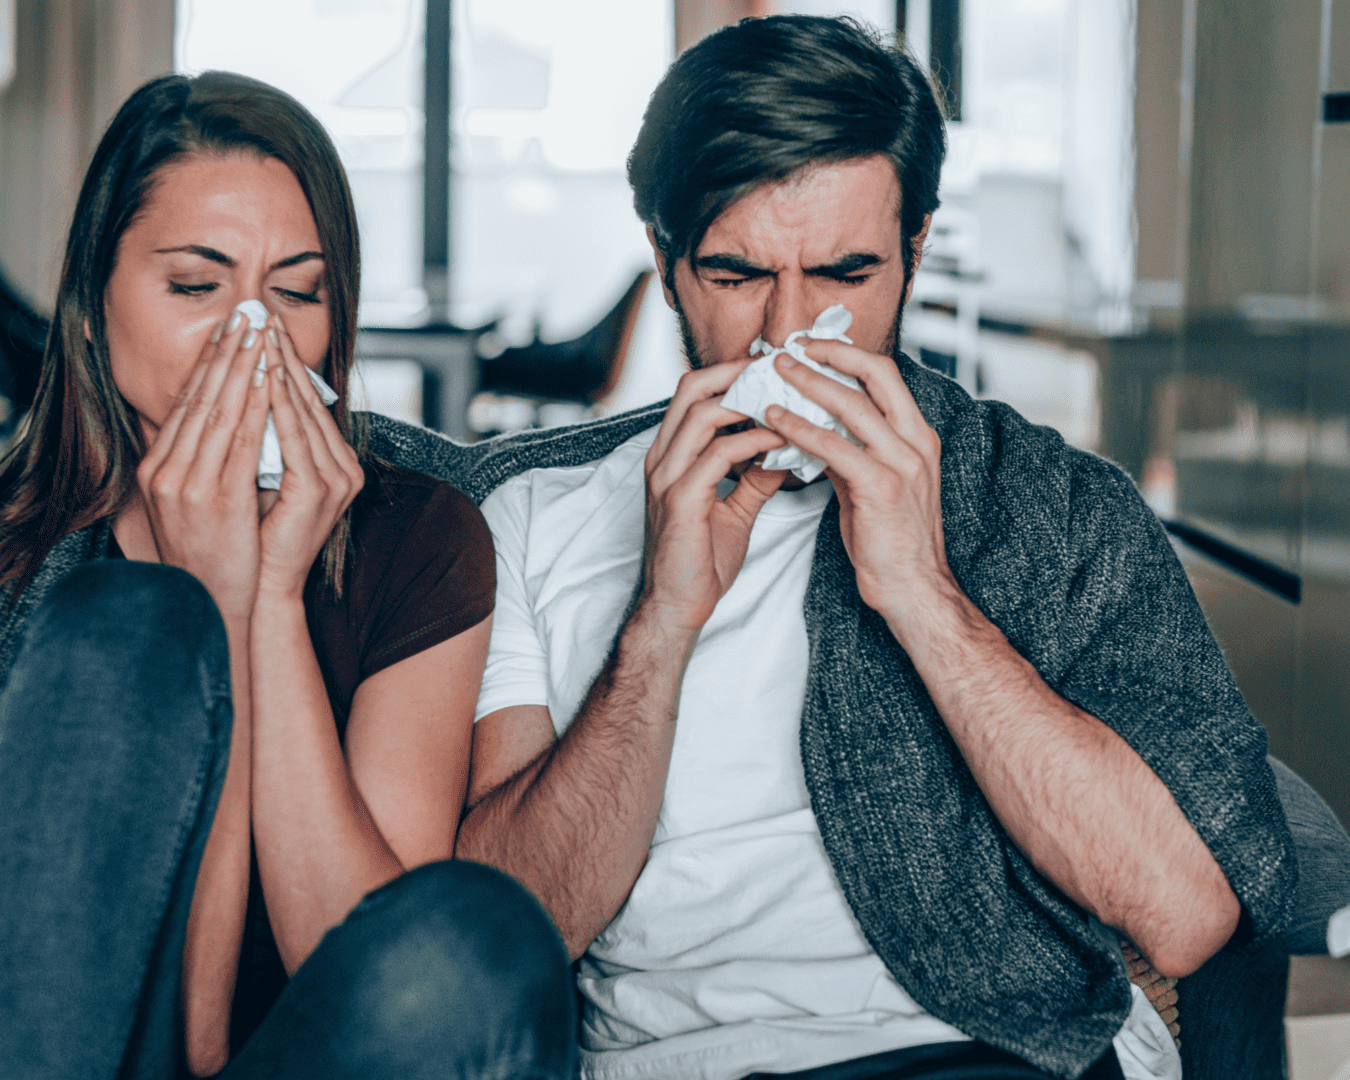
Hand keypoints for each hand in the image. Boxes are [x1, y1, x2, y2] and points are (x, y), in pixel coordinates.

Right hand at [136, 312, 271, 621]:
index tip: (229, 328)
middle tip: (246, 313)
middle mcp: (165, 471)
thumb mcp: (192, 504)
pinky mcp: (216, 497)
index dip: (209, 362)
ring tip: (260, 334)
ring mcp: (187, 483)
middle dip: (225, 352)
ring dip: (242, 367)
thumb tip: (219, 423)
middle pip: (199, 397)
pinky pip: (239, 440)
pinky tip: (269, 380)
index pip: (186, 402)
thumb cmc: (210, 556)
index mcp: (157, 469)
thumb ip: (198, 465)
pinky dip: (255, 405)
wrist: (208, 603)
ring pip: (218, 410)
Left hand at [256, 315, 363, 599]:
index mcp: (332, 463)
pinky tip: (263, 375)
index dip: (283, 362)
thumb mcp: (262, 481)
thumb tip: (244, 399)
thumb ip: (264, 445)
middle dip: (282, 354)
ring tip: (262, 333)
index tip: (262, 326)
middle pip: (309, 398)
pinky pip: (295, 436)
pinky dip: (278, 403)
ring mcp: (336, 478)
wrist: (262, 588)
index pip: (305, 401)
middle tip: (263, 314)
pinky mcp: (319, 489)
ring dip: (280, 369)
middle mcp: (342, 467)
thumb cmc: (256, 539)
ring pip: (303, 411)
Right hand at [639, 362, 788, 633]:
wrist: (678, 607)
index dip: (732, 372)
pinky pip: (717, 454)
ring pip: (701, 412)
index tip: (773, 369)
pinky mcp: (680, 499)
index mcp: (672, 456)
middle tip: (780, 371)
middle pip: (692, 388)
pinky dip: (751, 442)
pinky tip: (779, 443)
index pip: (694, 392)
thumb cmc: (700, 561)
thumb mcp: (735, 509)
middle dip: (738, 372)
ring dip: (748, 401)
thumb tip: (787, 452)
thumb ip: (755, 477)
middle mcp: (663, 458)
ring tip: (786, 401)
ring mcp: (667, 477)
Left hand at [763, 341, 950, 631]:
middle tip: (792, 348)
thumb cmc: (892, 543)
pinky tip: (776, 420)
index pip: (886, 376)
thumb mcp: (873, 487)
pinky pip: (835, 446)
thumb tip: (815, 432)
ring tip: (776, 372)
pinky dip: (801, 427)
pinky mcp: (882, 487)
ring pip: (853, 404)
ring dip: (810, 382)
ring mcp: (903, 463)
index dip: (849, 355)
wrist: (914, 589)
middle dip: (831, 354)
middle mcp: (916, 442)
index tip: (814, 346)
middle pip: (876, 374)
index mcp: (918, 437)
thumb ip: (850, 454)